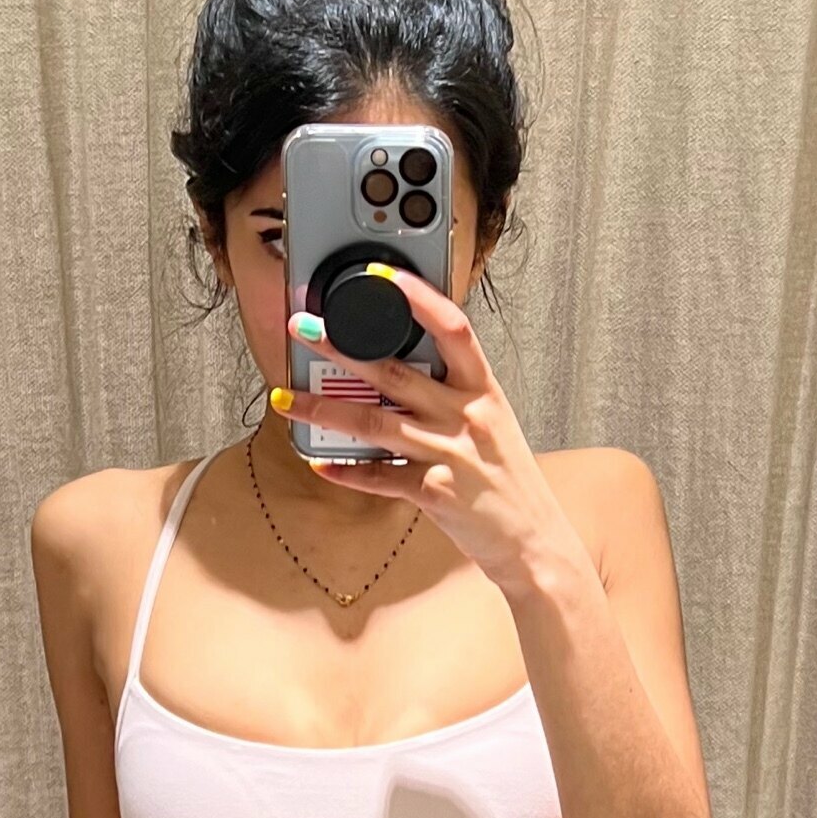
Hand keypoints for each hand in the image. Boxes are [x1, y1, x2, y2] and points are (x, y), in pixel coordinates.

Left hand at [282, 267, 593, 595]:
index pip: (454, 329)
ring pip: (373, 422)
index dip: (419, 298)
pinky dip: (346, 471)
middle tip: (302, 329)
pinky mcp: (435, 491)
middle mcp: (467, 416)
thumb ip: (453, 396)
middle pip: (395, 371)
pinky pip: (379, 477)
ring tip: (283, 399)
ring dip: (321, 409)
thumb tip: (398, 371)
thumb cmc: (509, 481)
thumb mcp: (492, 425)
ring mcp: (451, 453)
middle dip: (341, 347)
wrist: (534, 541)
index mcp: (484, 391)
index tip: (383, 276)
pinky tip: (320, 463)